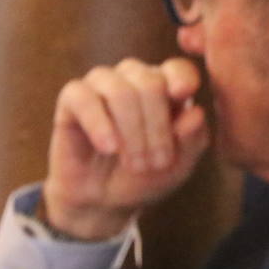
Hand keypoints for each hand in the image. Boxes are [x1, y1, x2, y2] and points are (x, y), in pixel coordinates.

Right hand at [42, 57, 209, 239]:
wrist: (104, 199)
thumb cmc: (147, 176)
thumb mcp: (179, 165)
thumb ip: (192, 139)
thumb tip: (196, 112)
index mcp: (168, 87)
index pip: (178, 69)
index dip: (181, 78)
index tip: (181, 94)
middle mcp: (135, 78)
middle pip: (151, 83)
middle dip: (156, 127)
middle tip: (156, 163)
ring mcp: (103, 84)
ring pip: (120, 91)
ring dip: (131, 131)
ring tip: (134, 163)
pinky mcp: (72, 98)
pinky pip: (83, 98)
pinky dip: (99, 124)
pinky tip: (109, 147)